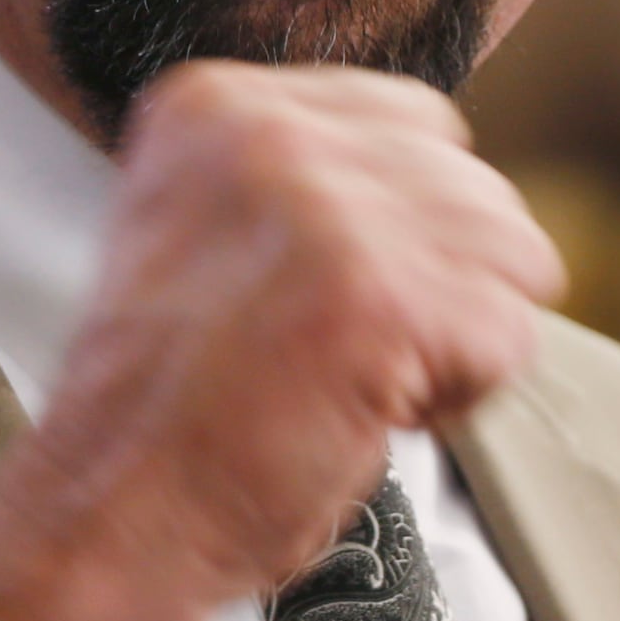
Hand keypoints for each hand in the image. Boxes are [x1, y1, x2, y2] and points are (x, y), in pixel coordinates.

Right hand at [0, 61, 563, 620]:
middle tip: (345, 350)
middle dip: (439, 280)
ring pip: (509, 254)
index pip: (416, 120)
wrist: (110, 515)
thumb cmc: (166, 406)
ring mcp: (334, 211)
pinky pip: (508, 333)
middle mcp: (274, 132)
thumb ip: (303, 177)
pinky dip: (460, 396)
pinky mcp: (386, 296)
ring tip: (358, 379)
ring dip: (455, 336)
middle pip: (474, 186)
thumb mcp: (201, 227)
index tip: (341, 291)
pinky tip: (368, 414)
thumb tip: (442, 177)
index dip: (406, 223)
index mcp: (217, 104)